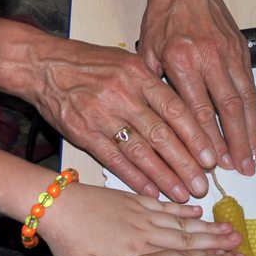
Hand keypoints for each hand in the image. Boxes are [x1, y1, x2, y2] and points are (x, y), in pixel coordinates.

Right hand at [32, 36, 219, 200]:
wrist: (43, 65)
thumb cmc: (86, 64)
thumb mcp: (126, 62)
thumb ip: (153, 85)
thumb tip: (184, 111)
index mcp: (138, 75)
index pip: (176, 109)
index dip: (196, 136)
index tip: (211, 157)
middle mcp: (123, 95)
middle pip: (162, 135)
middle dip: (185, 163)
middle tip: (202, 184)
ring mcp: (103, 116)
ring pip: (141, 151)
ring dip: (164, 176)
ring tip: (182, 193)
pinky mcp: (84, 134)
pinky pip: (115, 160)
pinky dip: (134, 178)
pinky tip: (151, 191)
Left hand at [38, 183, 241, 255]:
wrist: (55, 206)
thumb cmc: (70, 243)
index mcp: (136, 254)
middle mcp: (144, 232)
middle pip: (188, 239)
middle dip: (216, 244)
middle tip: (241, 247)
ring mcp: (140, 214)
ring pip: (180, 222)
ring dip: (206, 227)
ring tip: (229, 230)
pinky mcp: (131, 200)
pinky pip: (164, 205)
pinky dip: (182, 209)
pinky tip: (197, 211)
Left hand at [137, 0, 255, 179]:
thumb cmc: (164, 16)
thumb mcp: (147, 51)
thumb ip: (156, 85)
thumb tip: (163, 119)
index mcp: (182, 59)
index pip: (198, 109)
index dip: (208, 140)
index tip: (213, 163)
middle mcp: (210, 57)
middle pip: (228, 109)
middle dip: (236, 144)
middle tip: (242, 169)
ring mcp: (230, 53)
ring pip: (245, 100)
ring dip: (250, 133)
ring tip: (253, 159)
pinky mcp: (242, 50)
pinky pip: (251, 87)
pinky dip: (255, 113)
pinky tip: (255, 131)